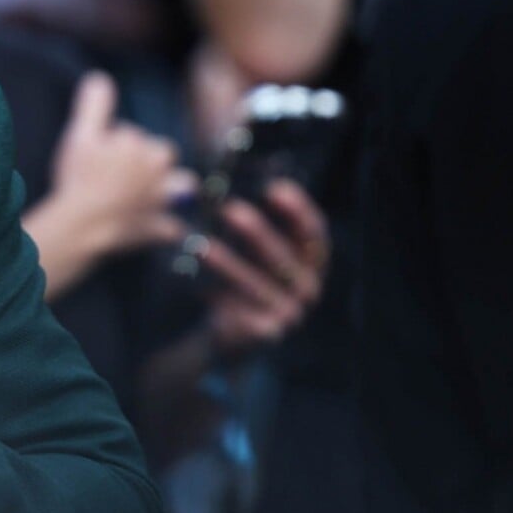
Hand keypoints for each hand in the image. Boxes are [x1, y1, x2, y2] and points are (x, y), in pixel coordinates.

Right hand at [44, 71, 193, 258]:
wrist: (84, 223)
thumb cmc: (81, 178)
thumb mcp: (81, 135)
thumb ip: (94, 106)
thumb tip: (100, 77)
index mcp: (143, 146)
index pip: (133, 134)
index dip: (116, 140)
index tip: (99, 152)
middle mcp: (158, 171)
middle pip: (163, 155)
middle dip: (150, 159)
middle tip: (124, 168)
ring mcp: (161, 202)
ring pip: (182, 187)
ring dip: (175, 188)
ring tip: (159, 191)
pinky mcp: (157, 229)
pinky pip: (172, 227)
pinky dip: (168, 227)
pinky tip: (160, 227)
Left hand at [200, 179, 329, 357]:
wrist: (229, 334)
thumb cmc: (240, 279)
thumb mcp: (248, 250)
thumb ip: (245, 220)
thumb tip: (220, 178)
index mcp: (310, 262)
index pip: (313, 232)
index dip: (297, 210)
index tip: (274, 187)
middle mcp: (307, 287)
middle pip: (285, 256)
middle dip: (258, 232)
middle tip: (230, 210)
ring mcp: (291, 313)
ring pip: (257, 284)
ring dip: (229, 263)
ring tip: (201, 245)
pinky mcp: (268, 333)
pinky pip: (242, 310)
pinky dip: (219, 295)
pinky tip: (199, 284)